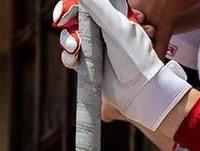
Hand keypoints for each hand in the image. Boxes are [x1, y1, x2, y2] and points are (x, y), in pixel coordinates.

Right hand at [53, 0, 191, 132]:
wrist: (139, 92)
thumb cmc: (134, 58)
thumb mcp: (116, 27)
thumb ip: (98, 6)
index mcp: (112, 15)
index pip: (87, 4)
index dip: (71, 5)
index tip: (65, 10)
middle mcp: (102, 29)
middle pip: (74, 17)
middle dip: (66, 19)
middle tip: (60, 21)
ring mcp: (94, 47)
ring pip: (69, 36)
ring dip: (67, 39)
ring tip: (74, 47)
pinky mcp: (89, 65)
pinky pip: (70, 56)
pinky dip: (68, 56)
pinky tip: (73, 58)